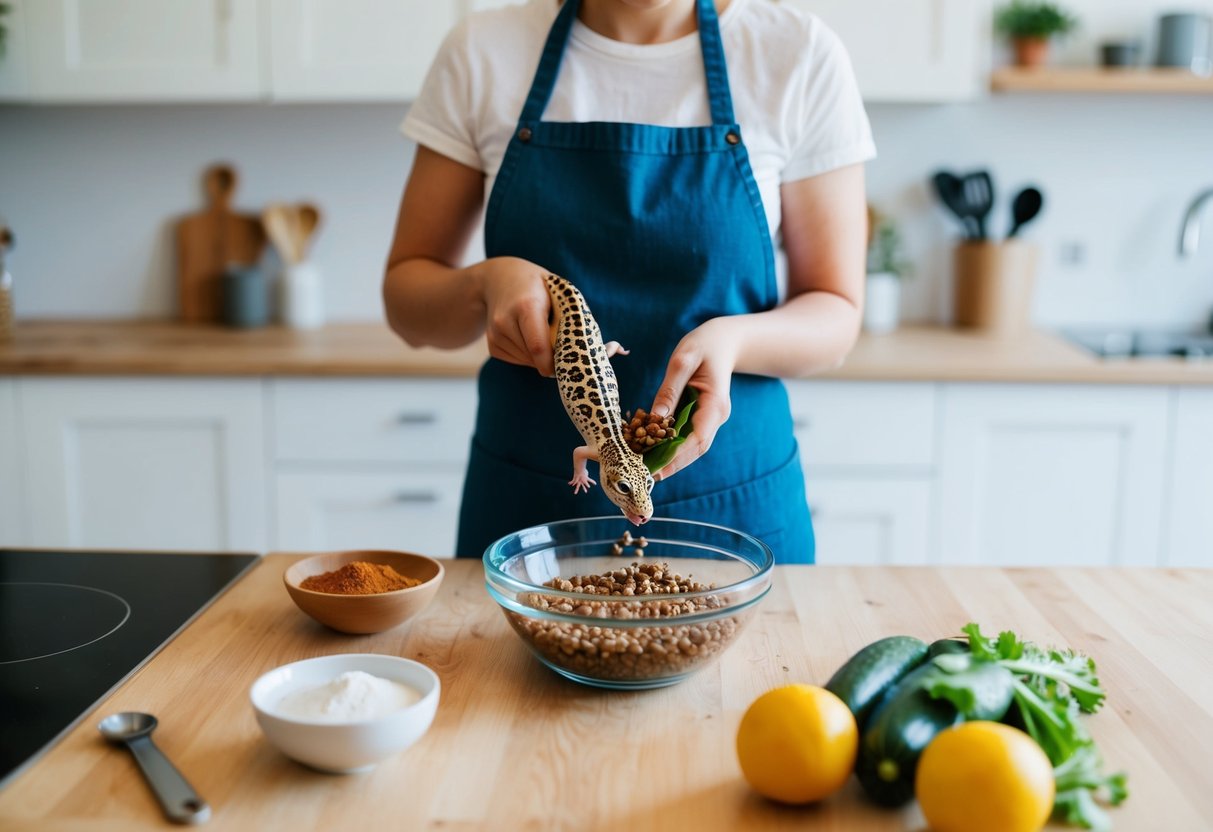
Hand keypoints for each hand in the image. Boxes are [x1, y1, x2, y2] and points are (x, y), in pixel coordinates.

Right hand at [475, 257, 554, 376]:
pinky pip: (515, 360)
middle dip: (549, 358)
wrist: (500, 278)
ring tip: (540, 333)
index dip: (550, 363)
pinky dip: (527, 356)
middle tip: (559, 345)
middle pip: (533, 356)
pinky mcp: (492, 344)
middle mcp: (506, 321)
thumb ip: (566, 318)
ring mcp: (496, 333)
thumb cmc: (537, 287)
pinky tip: (527, 337)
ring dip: (538, 356)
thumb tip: (577, 350)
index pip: (537, 345)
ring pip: (525, 360)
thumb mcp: (556, 292)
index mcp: (526, 306)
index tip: (562, 369)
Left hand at [648, 318, 739, 480]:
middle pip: (695, 449)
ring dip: (671, 458)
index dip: (678, 457)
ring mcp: (710, 418)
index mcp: (716, 404)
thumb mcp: (683, 359)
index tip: (659, 469)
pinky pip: (687, 435)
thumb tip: (655, 418)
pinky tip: (651, 451)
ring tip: (646, 469)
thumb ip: (669, 389)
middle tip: (647, 477)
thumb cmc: (704, 345)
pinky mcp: (701, 416)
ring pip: (691, 446)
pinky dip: (671, 445)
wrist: (723, 341)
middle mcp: (716, 416)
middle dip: (672, 464)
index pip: (698, 438)